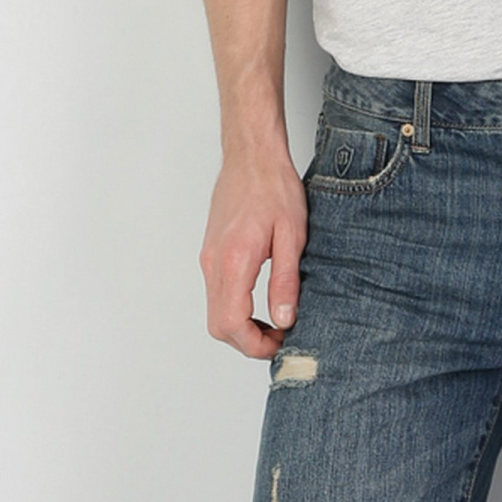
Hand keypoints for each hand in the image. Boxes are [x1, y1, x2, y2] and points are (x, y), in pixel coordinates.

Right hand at [200, 147, 307, 358]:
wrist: (251, 157)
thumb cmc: (274, 187)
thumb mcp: (292, 236)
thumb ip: (286, 282)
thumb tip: (283, 320)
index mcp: (235, 260)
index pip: (232, 323)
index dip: (256, 344)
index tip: (281, 342)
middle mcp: (214, 263)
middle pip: (219, 326)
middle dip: (248, 342)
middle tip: (280, 336)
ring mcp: (208, 259)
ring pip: (215, 313)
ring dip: (241, 327)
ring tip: (273, 321)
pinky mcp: (210, 254)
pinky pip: (216, 295)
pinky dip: (235, 310)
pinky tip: (260, 304)